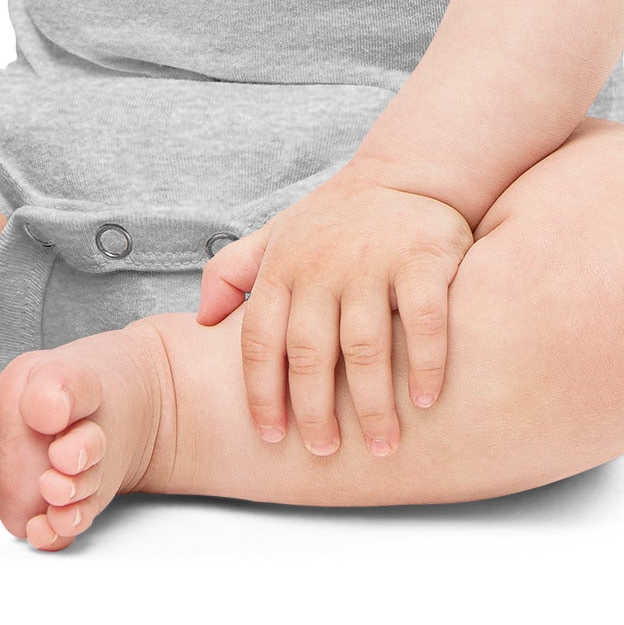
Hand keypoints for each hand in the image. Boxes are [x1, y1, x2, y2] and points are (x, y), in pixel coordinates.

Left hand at [195, 169, 472, 457]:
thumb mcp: (275, 235)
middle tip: (324, 452)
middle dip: (314, 412)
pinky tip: (423, 401)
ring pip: (365, 347)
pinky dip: (424, 366)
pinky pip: (424, 323)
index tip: (270, 437)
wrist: (405, 172)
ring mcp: (373, 262)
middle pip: (308, 353)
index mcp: (282, 267)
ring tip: (380, 445)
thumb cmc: (334, 220)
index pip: (259, 340)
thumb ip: (232, 272)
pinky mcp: (422, 259)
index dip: (260, 394)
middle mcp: (322, 265)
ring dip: (372, 404)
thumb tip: (199, 320)